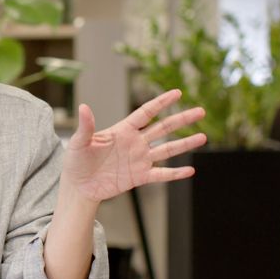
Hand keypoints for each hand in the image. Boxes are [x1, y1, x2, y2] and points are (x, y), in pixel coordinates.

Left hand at [62, 89, 205, 202]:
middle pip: (163, 128)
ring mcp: (139, 160)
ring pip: (167, 150)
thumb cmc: (76, 161)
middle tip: (201, 111)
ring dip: (185, 144)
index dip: (161, 102)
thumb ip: (85, 126)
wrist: (78, 185)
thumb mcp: (78, 142)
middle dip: (182, 119)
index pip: (146, 113)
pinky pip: (161, 175)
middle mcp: (135, 143)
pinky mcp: (139, 177)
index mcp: (122, 131)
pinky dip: (175, 173)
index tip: (178, 93)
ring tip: (203, 137)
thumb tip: (84, 107)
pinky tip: (190, 171)